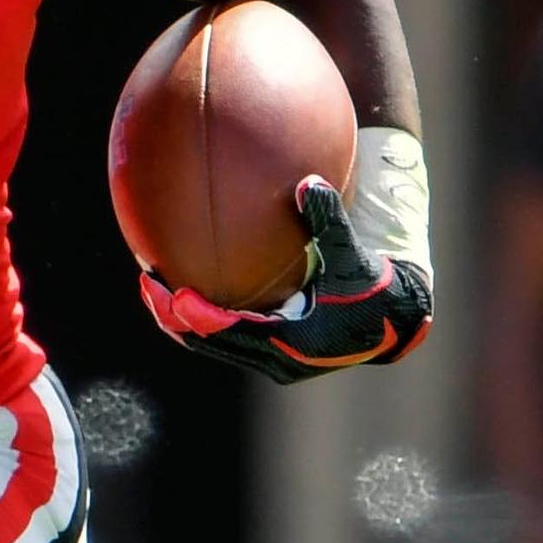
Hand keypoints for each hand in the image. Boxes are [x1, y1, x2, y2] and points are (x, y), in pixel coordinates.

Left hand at [139, 178, 433, 383]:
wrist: (394, 319)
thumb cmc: (374, 287)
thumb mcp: (354, 255)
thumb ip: (330, 221)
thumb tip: (309, 181)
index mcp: (292, 343)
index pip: (233, 334)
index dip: (198, 316)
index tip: (173, 292)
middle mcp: (277, 361)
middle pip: (210, 344)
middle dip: (175, 317)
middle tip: (148, 286)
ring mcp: (272, 360)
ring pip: (215, 344)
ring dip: (183, 319)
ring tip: (156, 288)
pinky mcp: (271, 352)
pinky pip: (228, 336)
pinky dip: (205, 316)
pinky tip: (187, 283)